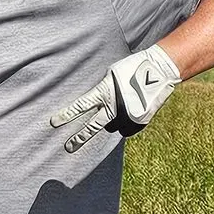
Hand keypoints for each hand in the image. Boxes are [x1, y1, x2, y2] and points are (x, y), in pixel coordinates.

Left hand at [51, 44, 181, 151]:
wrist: (159, 70)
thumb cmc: (134, 67)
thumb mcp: (111, 74)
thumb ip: (102, 89)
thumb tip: (96, 101)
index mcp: (104, 92)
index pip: (81, 106)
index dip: (67, 115)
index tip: (54, 123)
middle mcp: (114, 107)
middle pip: (92, 127)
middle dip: (79, 138)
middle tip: (68, 147)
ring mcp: (127, 116)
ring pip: (111, 127)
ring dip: (111, 121)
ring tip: (119, 108)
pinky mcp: (139, 121)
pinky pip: (126, 130)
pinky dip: (125, 125)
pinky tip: (128, 115)